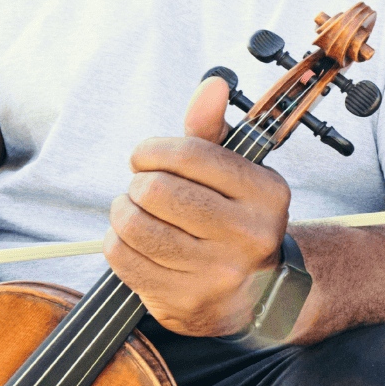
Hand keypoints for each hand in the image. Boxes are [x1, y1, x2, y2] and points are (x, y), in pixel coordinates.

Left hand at [109, 77, 290, 335]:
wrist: (254, 295)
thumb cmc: (234, 220)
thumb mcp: (234, 173)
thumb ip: (214, 129)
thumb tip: (213, 84)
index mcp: (267, 194)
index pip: (190, 154)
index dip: (153, 149)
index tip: (146, 156)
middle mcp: (248, 235)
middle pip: (157, 190)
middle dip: (139, 183)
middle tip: (145, 188)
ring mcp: (217, 273)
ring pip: (134, 224)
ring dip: (124, 211)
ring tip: (137, 211)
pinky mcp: (184, 301)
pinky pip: (123, 257)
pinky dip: (118, 242)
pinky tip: (135, 240)